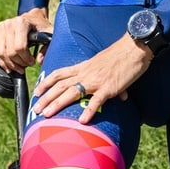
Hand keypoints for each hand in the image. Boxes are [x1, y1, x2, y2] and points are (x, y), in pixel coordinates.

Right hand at [0, 8, 51, 73]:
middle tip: (26, 65)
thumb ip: (48, 48)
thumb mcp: (50, 34)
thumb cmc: (41, 26)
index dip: (26, 58)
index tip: (32, 62)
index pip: (19, 47)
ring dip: (11, 64)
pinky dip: (3, 62)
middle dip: (19, 63)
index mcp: (21, 22)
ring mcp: (1, 27)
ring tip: (19, 67)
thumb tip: (39, 60)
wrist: (33, 16)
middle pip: (10, 52)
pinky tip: (10, 66)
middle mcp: (9, 23)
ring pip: (1, 53)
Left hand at [30, 34, 150, 123]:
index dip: (46, 82)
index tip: (36, 91)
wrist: (135, 47)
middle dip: (46, 97)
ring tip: (47, 115)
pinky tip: (82, 120)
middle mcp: (86, 73)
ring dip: (57, 104)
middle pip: (60, 85)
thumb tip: (119, 96)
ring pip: (71, 92)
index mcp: (83, 66)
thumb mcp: (106, 65)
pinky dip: (89, 110)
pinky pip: (96, 100)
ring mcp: (96, 80)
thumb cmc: (122, 55)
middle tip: (35, 109)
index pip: (59, 73)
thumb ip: (107, 79)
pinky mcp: (109, 87)